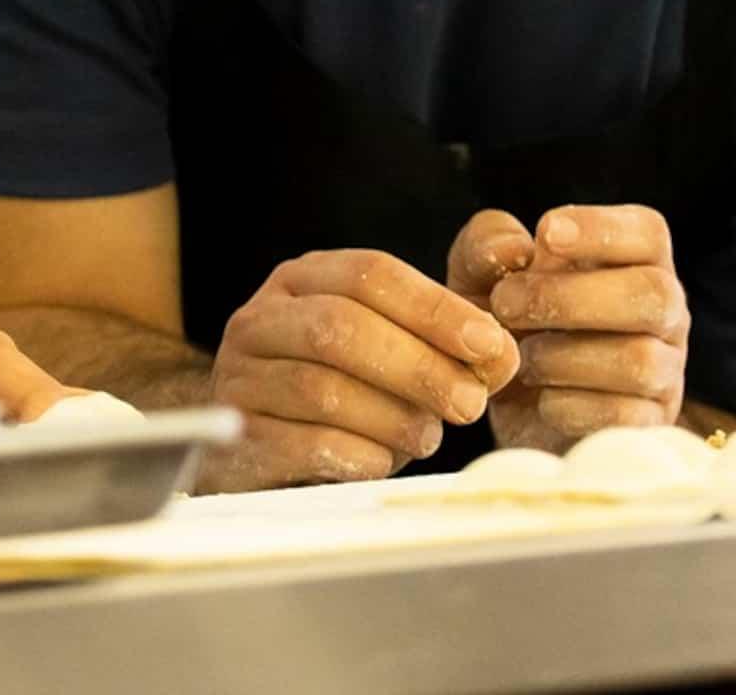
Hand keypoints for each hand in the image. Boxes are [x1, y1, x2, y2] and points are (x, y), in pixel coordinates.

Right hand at [200, 250, 521, 491]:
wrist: (262, 456)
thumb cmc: (341, 397)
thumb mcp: (389, 353)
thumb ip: (444, 343)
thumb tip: (500, 355)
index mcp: (302, 280)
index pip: (370, 274)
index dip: (435, 307)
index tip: (490, 345)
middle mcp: (260, 319)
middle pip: (341, 327)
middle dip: (417, 365)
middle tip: (469, 403)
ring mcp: (237, 377)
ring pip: (320, 388)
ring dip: (390, 416)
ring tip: (427, 436)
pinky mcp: (234, 439)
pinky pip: (299, 443)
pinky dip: (355, 454)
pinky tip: (382, 462)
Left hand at [449, 205, 687, 453]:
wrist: (505, 403)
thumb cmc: (506, 320)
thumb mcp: (481, 273)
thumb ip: (488, 243)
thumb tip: (516, 249)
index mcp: (635, 262)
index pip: (648, 233)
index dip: (603, 230)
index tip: (546, 233)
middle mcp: (663, 314)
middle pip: (655, 293)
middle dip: (572, 297)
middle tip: (506, 303)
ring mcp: (665, 373)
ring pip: (640, 360)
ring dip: (563, 357)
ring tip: (521, 357)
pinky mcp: (648, 425)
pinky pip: (623, 416)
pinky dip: (570, 406)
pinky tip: (541, 397)